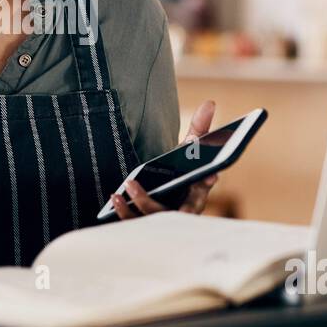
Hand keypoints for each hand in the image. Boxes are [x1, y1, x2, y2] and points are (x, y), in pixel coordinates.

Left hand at [109, 99, 219, 218]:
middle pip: (170, 214)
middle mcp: (183, 210)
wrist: (170, 189)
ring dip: (133, 207)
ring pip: (150, 221)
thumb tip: (210, 103)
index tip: (208, 175)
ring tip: (120, 191)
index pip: (202, 190)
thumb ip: (200, 129)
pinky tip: (115, 197)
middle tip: (131, 183)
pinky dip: (126, 213)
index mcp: (198, 193)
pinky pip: (137, 224)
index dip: (206, 184)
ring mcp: (166, 219)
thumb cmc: (183, 168)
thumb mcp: (191, 149)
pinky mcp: (150, 223)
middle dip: (149, 202)